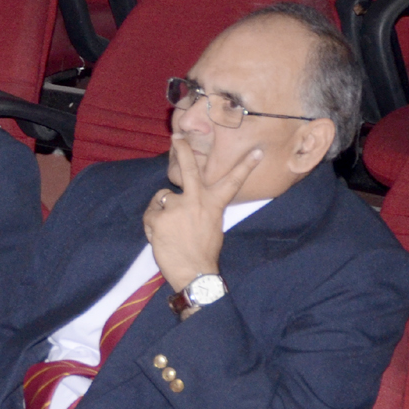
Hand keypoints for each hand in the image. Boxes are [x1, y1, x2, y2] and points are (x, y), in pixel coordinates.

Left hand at [144, 134, 259, 291]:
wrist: (194, 271)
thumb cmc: (203, 250)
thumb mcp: (211, 224)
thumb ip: (200, 207)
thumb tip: (183, 197)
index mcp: (214, 203)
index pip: (232, 181)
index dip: (245, 165)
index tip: (257, 151)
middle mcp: (196, 200)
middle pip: (189, 169)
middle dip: (182, 151)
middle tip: (176, 137)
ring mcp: (177, 207)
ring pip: (161, 197)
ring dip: (161, 210)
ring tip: (170, 230)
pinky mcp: (160, 217)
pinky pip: (150, 213)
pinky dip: (151, 223)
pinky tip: (161, 236)